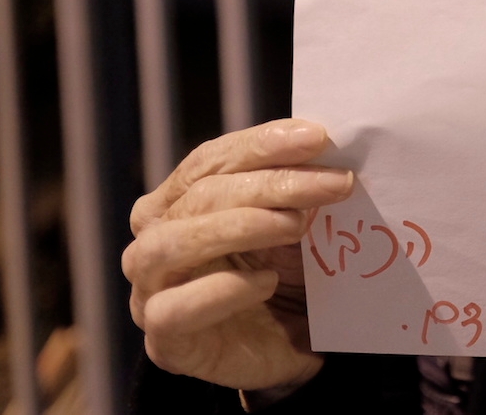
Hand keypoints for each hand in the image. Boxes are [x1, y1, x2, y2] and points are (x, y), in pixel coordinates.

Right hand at [122, 119, 355, 390]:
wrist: (286, 348)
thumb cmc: (283, 272)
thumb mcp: (292, 222)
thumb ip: (294, 186)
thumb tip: (326, 144)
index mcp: (176, 200)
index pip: (211, 160)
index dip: (261, 144)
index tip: (317, 137)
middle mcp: (153, 238)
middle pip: (201, 196)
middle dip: (273, 183)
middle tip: (336, 182)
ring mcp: (149, 291)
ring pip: (173, 244)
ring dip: (242, 226)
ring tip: (298, 225)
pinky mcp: (165, 341)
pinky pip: (176, 309)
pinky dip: (224, 290)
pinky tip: (267, 281)